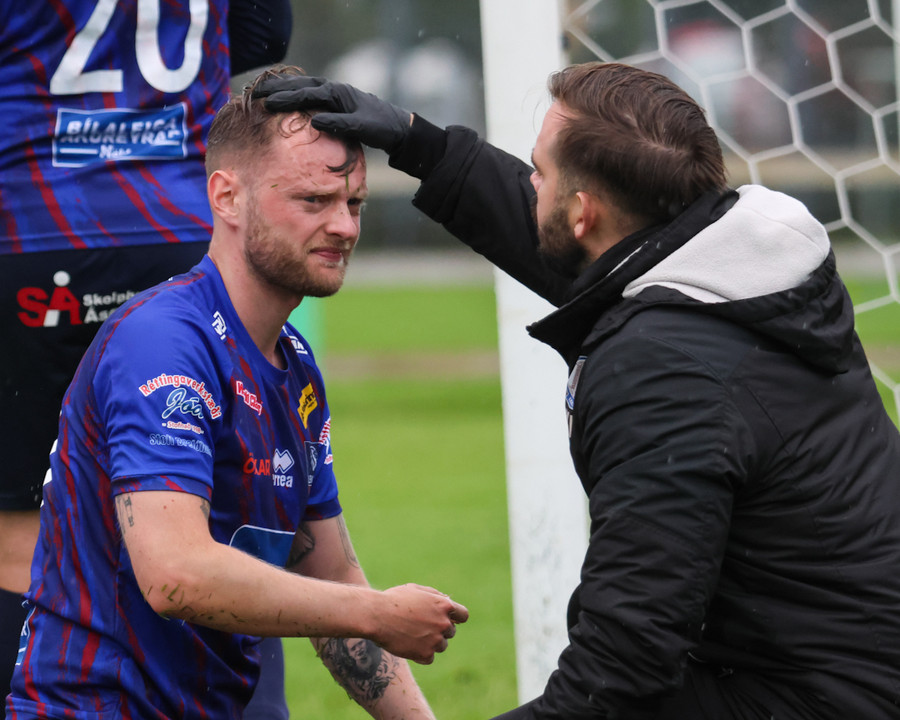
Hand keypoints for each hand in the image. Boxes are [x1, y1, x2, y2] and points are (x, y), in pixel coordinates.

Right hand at [254, 75, 412, 153]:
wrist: (396, 126)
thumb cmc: (380, 128)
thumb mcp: (360, 128)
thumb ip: (339, 124)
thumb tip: (315, 121)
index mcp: (338, 93)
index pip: (307, 94)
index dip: (287, 98)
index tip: (269, 103)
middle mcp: (333, 89)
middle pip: (300, 85)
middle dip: (278, 89)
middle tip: (257, 94)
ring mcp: (333, 93)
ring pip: (303, 86)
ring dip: (283, 87)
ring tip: (263, 90)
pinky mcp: (334, 100)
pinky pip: (309, 92)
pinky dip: (294, 92)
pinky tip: (284, 95)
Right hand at [372, 584, 468, 663]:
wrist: (376, 616)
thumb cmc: (394, 599)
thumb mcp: (416, 590)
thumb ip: (435, 595)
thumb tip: (448, 601)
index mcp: (444, 605)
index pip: (464, 615)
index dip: (456, 618)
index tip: (448, 620)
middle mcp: (443, 623)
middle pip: (451, 632)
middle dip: (440, 629)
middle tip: (421, 626)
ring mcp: (436, 640)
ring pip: (442, 646)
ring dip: (431, 642)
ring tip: (412, 635)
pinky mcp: (425, 654)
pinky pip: (430, 657)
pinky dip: (421, 654)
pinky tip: (408, 645)